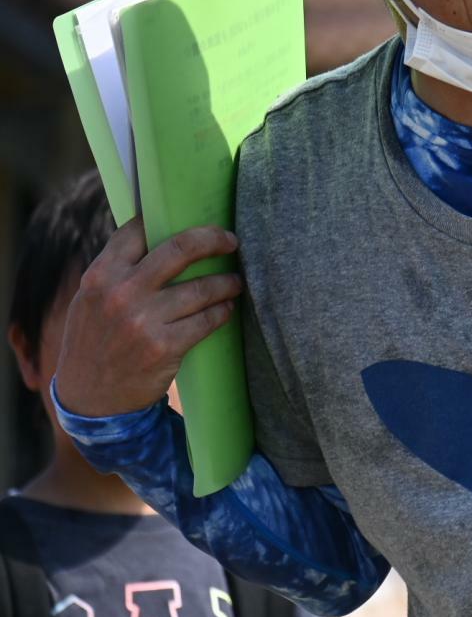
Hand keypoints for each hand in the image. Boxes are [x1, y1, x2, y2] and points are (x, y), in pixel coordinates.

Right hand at [55, 220, 241, 416]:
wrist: (91, 398)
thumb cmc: (96, 342)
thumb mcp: (92, 301)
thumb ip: (118, 272)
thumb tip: (159, 237)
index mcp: (99, 276)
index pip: (137, 231)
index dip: (168, 218)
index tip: (194, 220)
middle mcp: (120, 293)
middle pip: (180, 249)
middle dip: (213, 239)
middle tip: (231, 241)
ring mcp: (143, 321)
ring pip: (202, 287)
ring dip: (227, 282)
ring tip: (235, 282)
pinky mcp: (164, 347)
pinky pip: (208, 320)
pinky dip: (223, 312)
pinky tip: (227, 308)